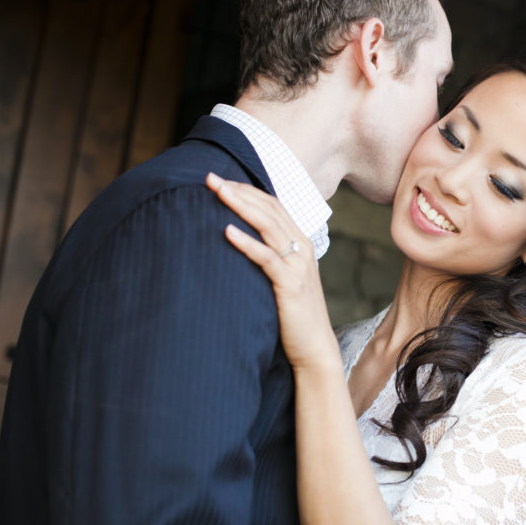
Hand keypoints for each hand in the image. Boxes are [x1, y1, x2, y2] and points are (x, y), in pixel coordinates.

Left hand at [206, 172, 339, 371]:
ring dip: (241, 207)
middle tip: (211, 177)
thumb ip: (270, 256)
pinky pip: (267, 258)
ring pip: (269, 226)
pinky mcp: (291, 285)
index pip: (273, 206)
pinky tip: (227, 231)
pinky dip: (247, 243)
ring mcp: (298, 266)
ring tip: (218, 192)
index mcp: (300, 243)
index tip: (220, 179)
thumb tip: (238, 241)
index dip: (247, 190)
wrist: (314, 347)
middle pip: (270, 210)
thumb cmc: (294, 314)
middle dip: (240, 191)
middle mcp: (302, 249)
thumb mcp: (284, 278)